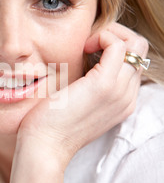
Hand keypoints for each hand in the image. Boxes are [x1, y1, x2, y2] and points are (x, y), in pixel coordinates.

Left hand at [17, 23, 148, 163]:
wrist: (43, 147)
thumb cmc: (50, 124)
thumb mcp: (76, 103)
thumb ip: (87, 85)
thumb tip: (83, 59)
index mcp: (123, 102)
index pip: (134, 62)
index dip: (113, 48)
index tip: (87, 51)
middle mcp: (127, 97)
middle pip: (139, 50)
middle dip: (115, 36)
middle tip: (88, 44)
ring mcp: (119, 91)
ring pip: (135, 44)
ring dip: (109, 35)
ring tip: (85, 46)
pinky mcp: (104, 85)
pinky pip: (118, 45)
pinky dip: (102, 36)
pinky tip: (82, 48)